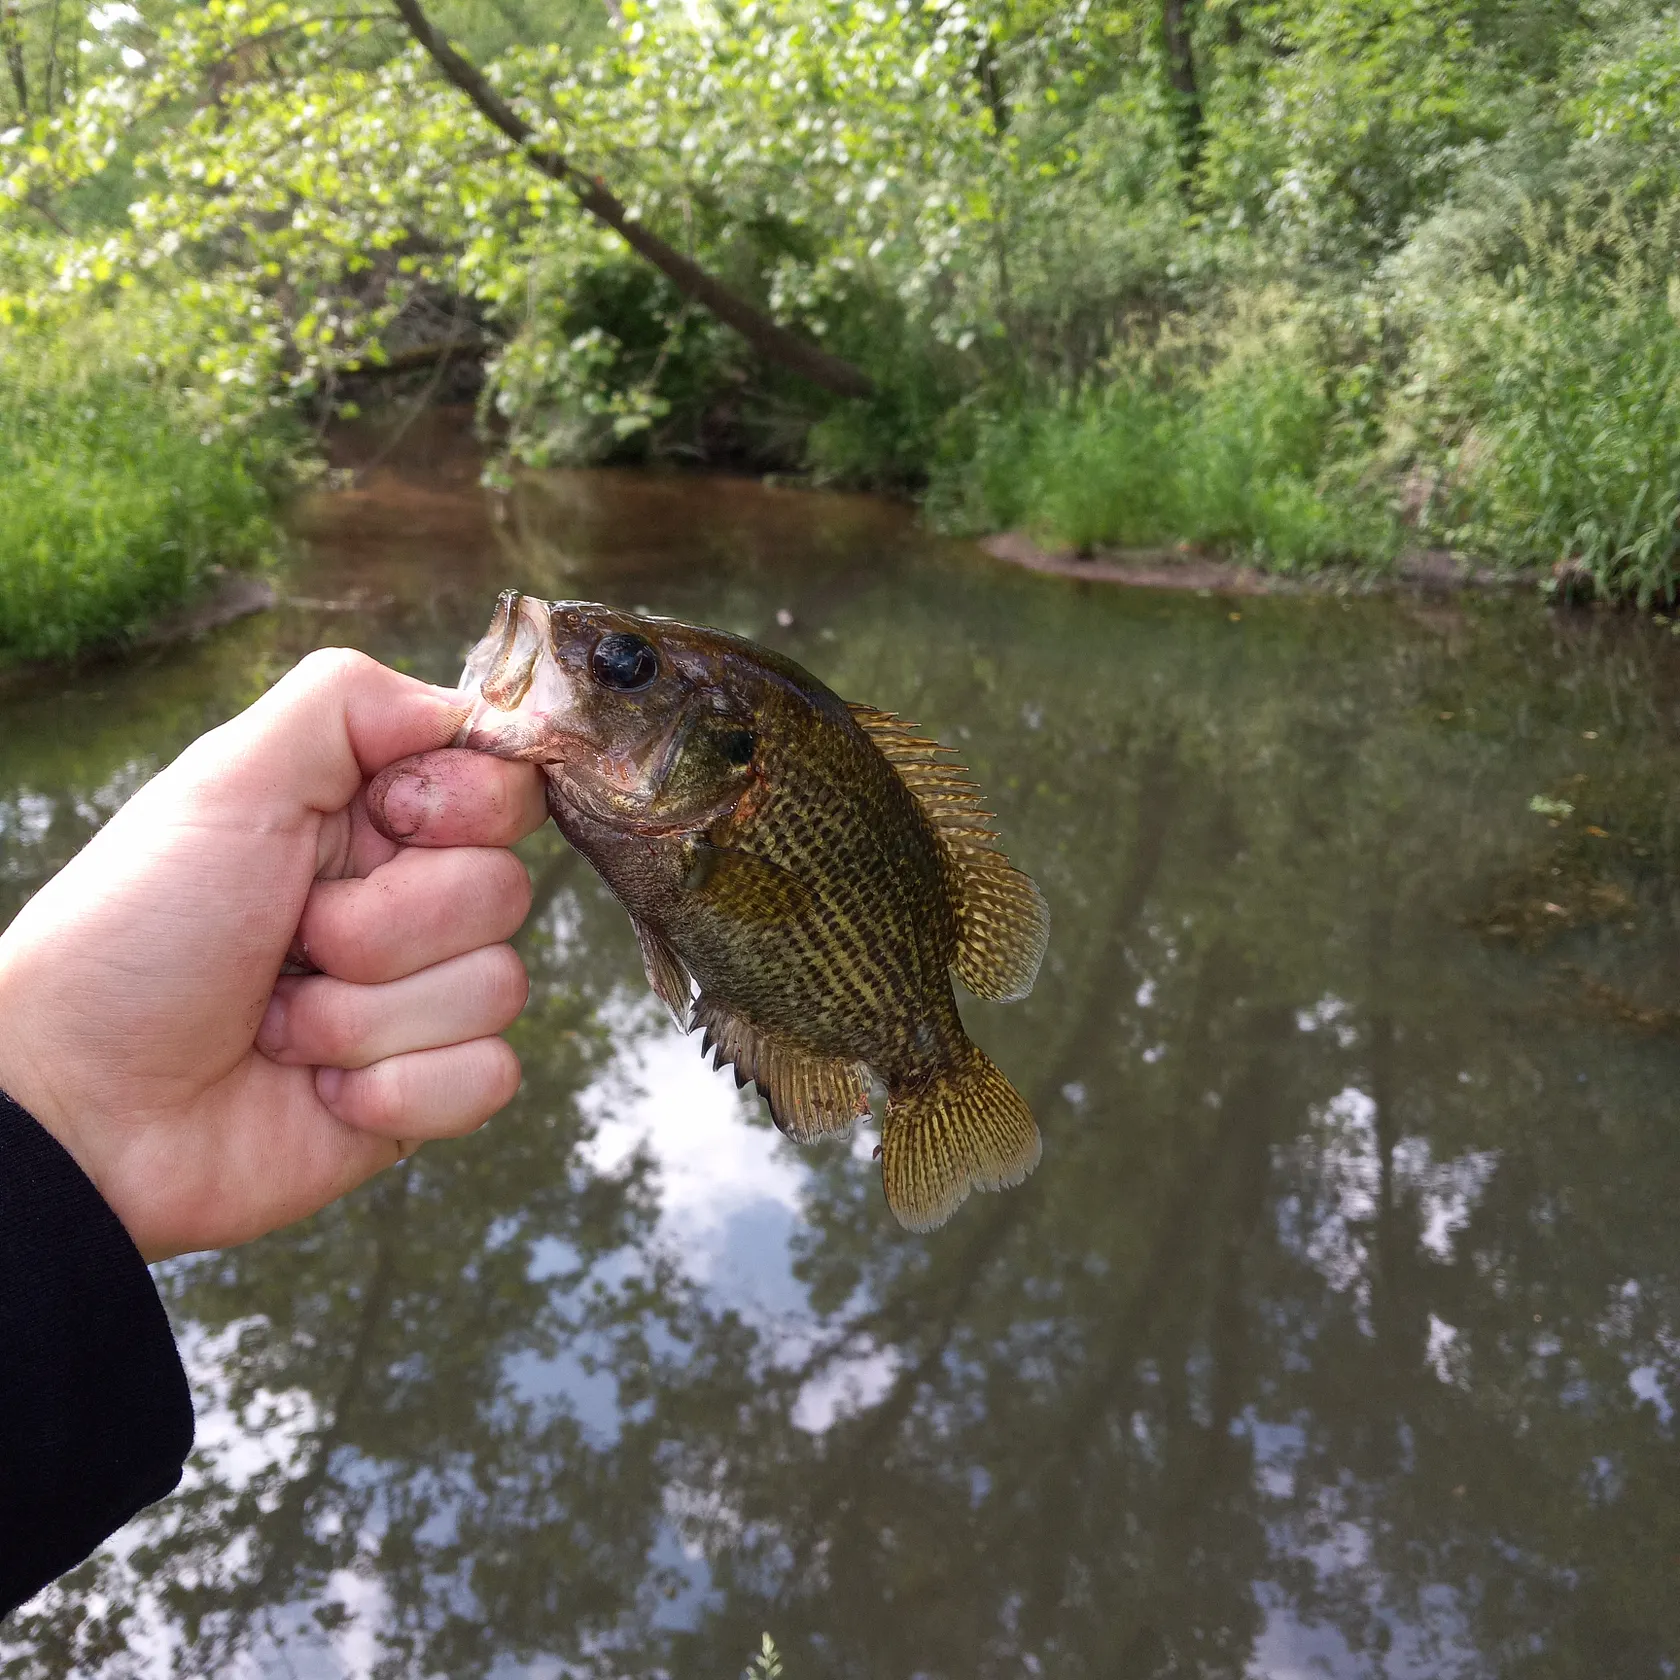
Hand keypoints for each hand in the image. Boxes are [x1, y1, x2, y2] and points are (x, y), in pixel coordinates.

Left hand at [0, 649, 547, 1260]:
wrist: (78, 1108)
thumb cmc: (133, 937)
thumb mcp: (228, 782)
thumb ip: (349, 704)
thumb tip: (475, 710)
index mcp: (366, 819)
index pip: (502, 787)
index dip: (463, 807)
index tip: (382, 821)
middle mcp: (401, 905)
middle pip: (504, 889)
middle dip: (385, 926)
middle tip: (291, 941)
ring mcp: (415, 1004)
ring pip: (498, 988)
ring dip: (367, 1015)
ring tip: (276, 1027)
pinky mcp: (421, 1095)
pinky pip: (489, 1078)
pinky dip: (397, 1090)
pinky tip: (317, 1094)